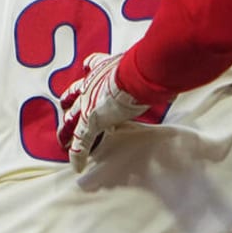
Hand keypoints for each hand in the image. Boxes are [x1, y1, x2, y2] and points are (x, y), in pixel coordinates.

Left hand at [58, 51, 151, 171]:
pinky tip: (77, 165)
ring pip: (71, 121)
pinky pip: (80, 141)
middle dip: (69, 103)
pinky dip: (78, 154)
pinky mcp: (90, 122)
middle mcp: (91, 85)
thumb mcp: (144, 67)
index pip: (92, 67)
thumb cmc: (145, 66)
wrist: (137, 74)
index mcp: (104, 68)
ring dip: (66, 131)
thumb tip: (169, 80)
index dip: (90, 71)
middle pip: (73, 95)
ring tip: (62, 141)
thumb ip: (148, 73)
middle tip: (65, 109)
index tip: (87, 74)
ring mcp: (88, 104)